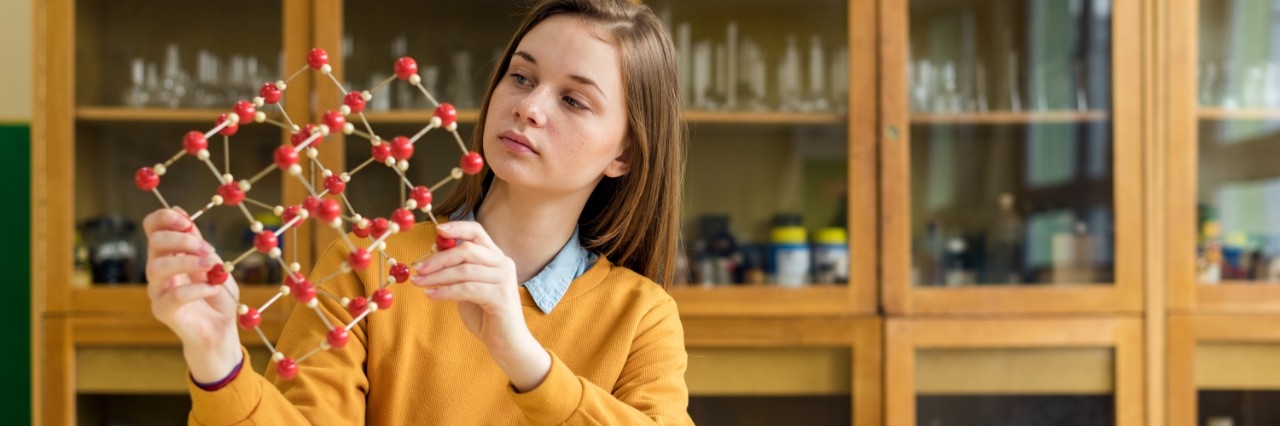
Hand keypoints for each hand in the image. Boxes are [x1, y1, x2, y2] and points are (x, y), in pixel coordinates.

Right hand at [143, 208, 242, 382]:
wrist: (221, 329)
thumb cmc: (217, 295)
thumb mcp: (214, 263)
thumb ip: (197, 242)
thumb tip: (181, 212)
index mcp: (169, 254)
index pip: (152, 228)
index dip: (164, 218)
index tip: (186, 221)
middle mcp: (159, 270)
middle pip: (154, 243)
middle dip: (183, 241)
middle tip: (208, 249)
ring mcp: (158, 291)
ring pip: (156, 268)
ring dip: (188, 262)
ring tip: (212, 267)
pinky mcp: (163, 311)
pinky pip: (172, 296)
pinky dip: (196, 289)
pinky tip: (212, 288)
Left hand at [411, 221, 550, 390]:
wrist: (507, 343)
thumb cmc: (486, 315)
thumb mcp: (470, 288)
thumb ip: (459, 271)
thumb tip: (433, 258)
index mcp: (497, 258)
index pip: (478, 232)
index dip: (458, 227)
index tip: (437, 229)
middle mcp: (503, 264)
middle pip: (467, 250)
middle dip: (439, 258)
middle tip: (418, 268)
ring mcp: (504, 279)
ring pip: (464, 270)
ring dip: (437, 276)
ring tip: (419, 283)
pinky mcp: (501, 296)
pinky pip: (466, 289)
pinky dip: (445, 291)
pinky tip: (431, 295)